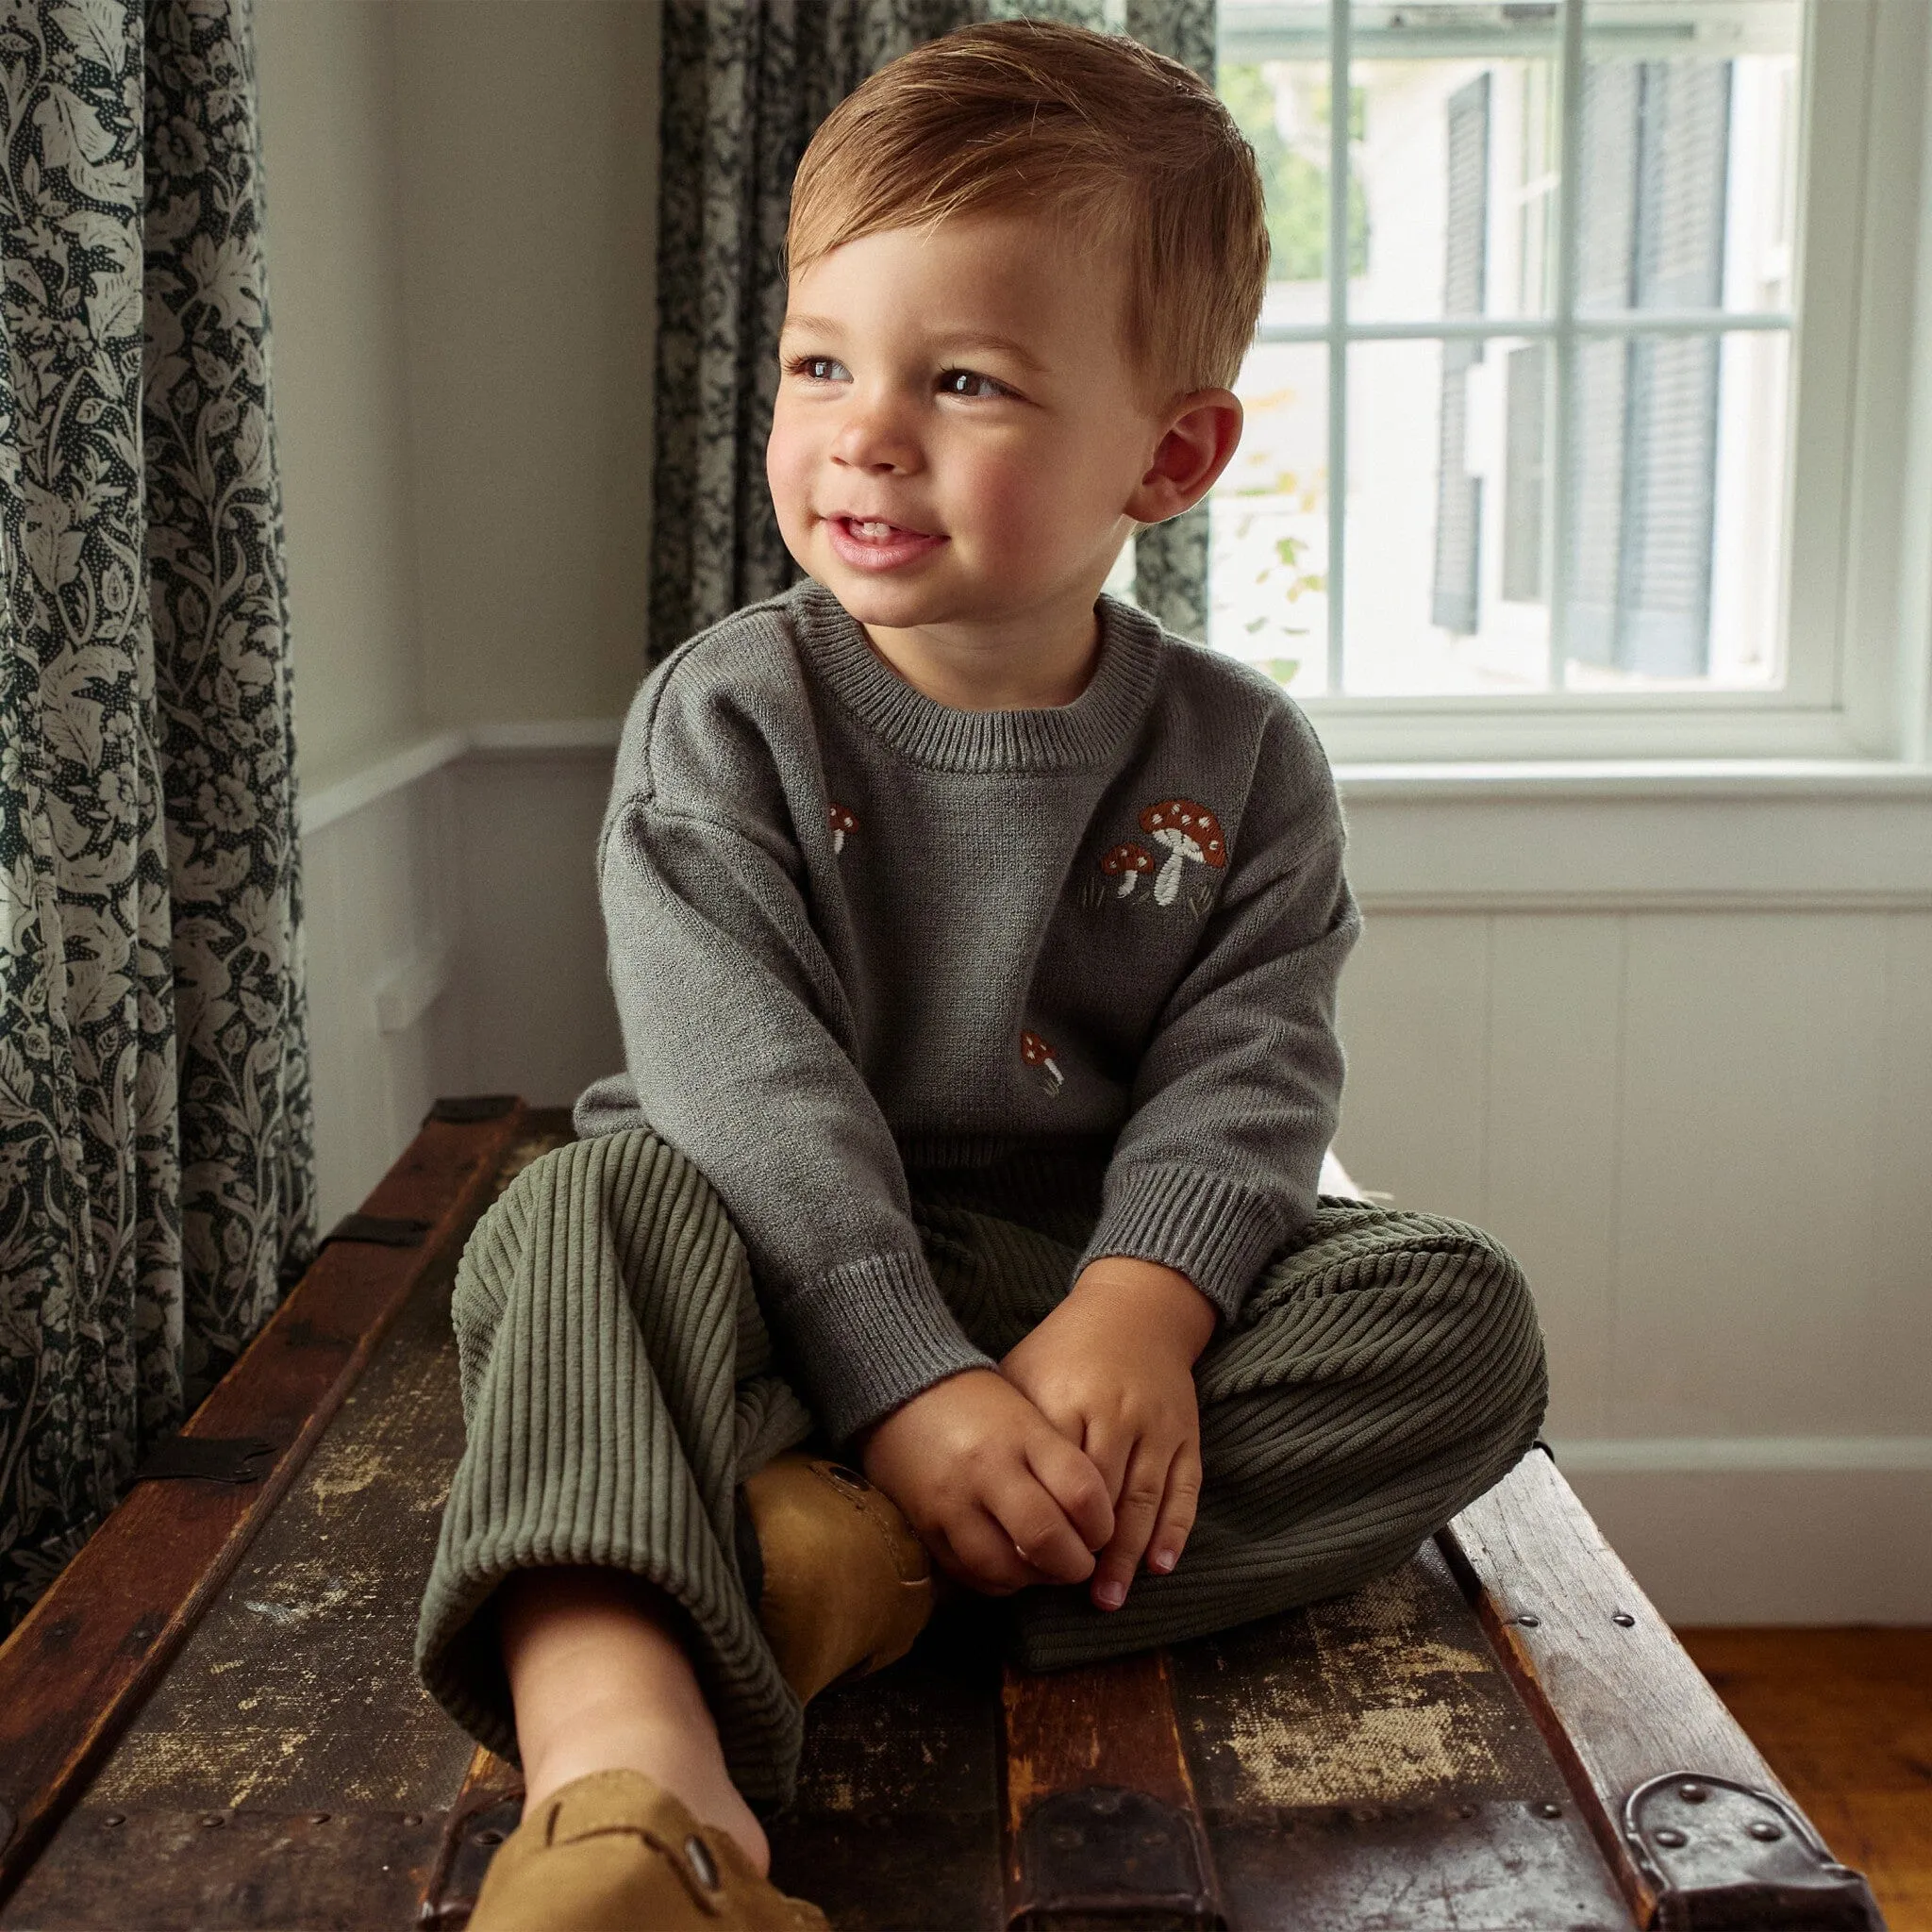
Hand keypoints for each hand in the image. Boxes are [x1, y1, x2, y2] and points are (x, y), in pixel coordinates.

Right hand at [857, 1369, 1113, 1595]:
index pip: (1081, 1492)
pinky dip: (997, 1582)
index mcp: (1023, 1434)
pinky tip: (1010, 1569)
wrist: (902, 1389)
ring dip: (1034, 1580)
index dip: (1103, 1525)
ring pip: (1005, 1568)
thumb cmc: (979, 1403)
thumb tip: (1095, 1522)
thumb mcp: (1027, 1414)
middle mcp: (988, 1468)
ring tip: (1045, 1569)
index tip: (1102, 1531)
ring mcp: (953, 1500)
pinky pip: (968, 1573)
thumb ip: (1059, 1462)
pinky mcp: (925, 1525)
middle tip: (1081, 1563)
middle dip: (1074, 1565)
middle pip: (1045, 1538)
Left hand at [999, 1258, 1214, 1612]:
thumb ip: (1010, 1429)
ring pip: (1144, 1500)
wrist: (1137, 1309)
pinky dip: (1175, 1531)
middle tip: (1073, 1592)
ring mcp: (1156, 1425)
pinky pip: (1185, 1490)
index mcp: (1067, 1399)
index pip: (1055, 1475)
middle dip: (1088, 1550)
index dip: (1045, 1521)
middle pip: (1101, 1496)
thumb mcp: (1025, 1373)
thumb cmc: (1066, 1349)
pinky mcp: (1186, 1433)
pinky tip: (1160, 1566)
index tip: (1029, 1561)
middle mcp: (1115, 1414)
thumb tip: (983, 1495)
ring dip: (1128, 1555)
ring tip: (1110, 1597)